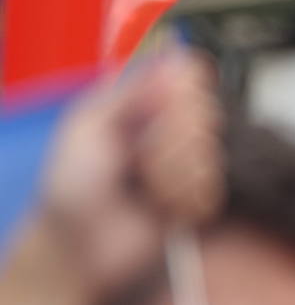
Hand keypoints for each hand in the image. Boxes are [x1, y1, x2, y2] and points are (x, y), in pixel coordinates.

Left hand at [33, 50, 222, 303]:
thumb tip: (180, 61)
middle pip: (206, 115)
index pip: (191, 80)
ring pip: (209, 154)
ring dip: (170, 174)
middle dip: (169, 139)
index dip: (182, 92)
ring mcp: (190, 168)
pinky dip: (180, 198)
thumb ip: (133, 93)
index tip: (157, 106)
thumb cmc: (72, 183)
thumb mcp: (88, 125)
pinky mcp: (201, 203)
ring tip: (143, 188)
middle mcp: (173, 133)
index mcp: (146, 107)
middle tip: (136, 159)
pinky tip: (159, 207)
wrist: (79, 243)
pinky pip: (211, 189)